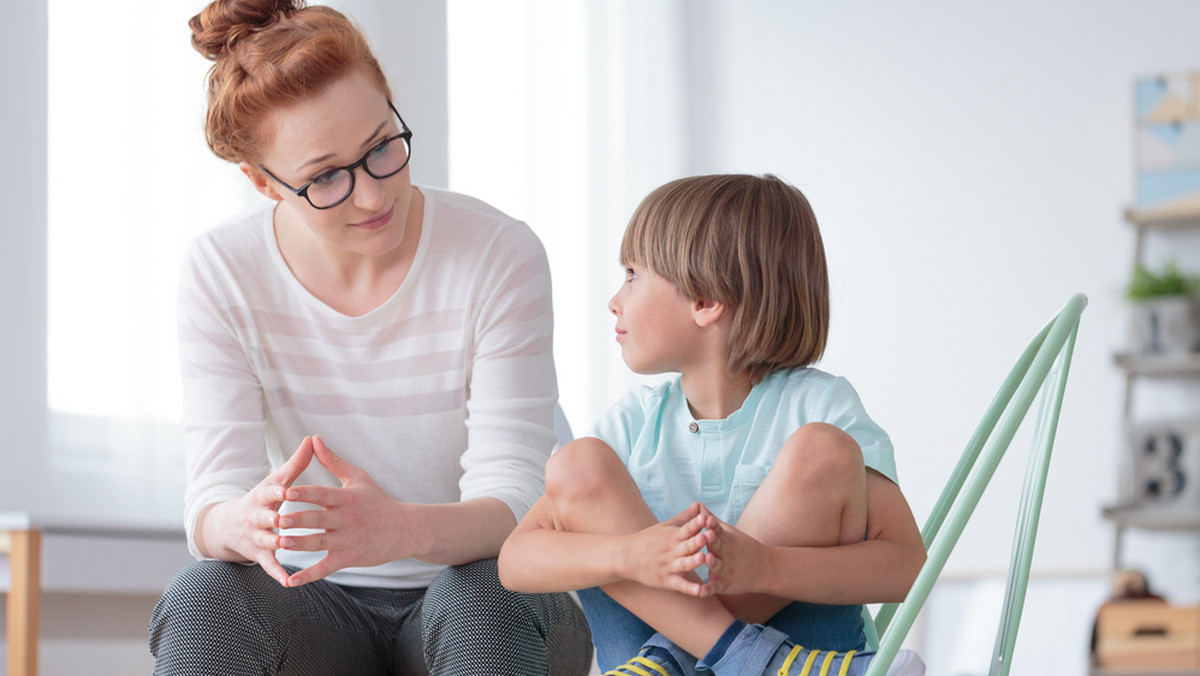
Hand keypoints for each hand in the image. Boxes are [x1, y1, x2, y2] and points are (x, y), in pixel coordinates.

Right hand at [198, 437, 314, 585]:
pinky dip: (277, 573)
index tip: (287, 489)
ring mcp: (256, 537)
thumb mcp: (275, 481)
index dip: (277, 491)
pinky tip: (288, 582)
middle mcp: (256, 517)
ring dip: (276, 543)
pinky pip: (269, 565)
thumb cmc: (263, 499)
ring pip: (266, 540)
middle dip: (273, 518)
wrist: (228, 525)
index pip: (269, 492)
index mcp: (262, 497)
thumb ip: (295, 463)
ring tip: (288, 545)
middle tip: (283, 519)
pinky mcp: (259, 555)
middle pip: (264, 517)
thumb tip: (313, 438)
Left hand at [278, 436, 406, 586]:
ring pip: (320, 543)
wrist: (405, 530)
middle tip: (279, 519)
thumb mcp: (358, 477)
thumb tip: (314, 439)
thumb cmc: (378, 501)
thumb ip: (333, 460)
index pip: (323, 494)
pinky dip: (308, 575)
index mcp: (347, 498)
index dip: (305, 493)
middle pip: (319, 519)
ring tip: (281, 543)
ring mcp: (348, 540)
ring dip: (301, 544)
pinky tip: (290, 581)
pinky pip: (326, 568)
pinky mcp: (349, 558)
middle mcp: (347, 519)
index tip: (287, 491)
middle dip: (299, 520)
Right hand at [615, 502, 712, 594]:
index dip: (695, 524)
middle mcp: (672, 551)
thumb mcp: (665, 526)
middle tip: (706, 536)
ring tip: (703, 558)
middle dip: (697, 541)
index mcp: (673, 536)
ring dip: (693, 561)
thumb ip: (685, 517)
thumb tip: (699, 504)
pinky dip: (689, 588)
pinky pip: (679, 585)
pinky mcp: (666, 581)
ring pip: (684, 564)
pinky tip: (699, 591)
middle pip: (687, 546)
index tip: (705, 517)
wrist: (624, 556)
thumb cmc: (647, 540)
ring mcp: (668, 566)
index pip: (686, 528)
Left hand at [694, 505, 772, 597]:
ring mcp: (727, 570)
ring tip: (706, 558)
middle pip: (718, 547)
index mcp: (727, 540)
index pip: (719, 531)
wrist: (765, 569)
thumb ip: (712, 521)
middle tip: (705, 534)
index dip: (713, 525)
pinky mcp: (725, 584)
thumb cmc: (742, 548)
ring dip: (712, 562)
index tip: (706, 518)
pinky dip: (708, 590)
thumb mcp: (730, 533)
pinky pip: (715, 587)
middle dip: (712, 541)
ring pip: (718, 566)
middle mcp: (727, 555)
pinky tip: (699, 592)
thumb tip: (698, 505)